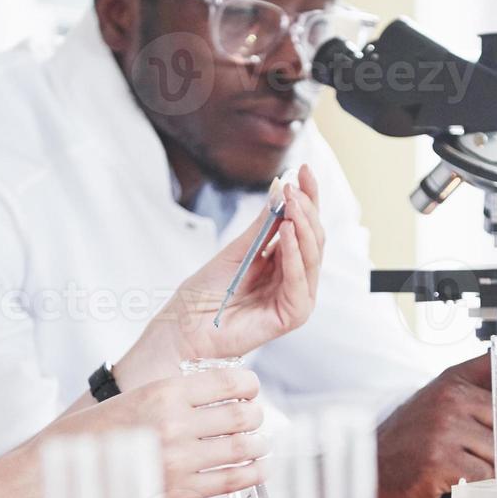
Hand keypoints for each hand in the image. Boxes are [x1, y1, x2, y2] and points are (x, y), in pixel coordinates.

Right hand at [44, 367, 267, 497]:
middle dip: (255, 415)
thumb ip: (173, 397)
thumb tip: (215, 396)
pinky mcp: (179, 492)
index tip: (251, 388)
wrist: (59, 473)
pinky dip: (252, 473)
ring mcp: (179, 460)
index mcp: (163, 393)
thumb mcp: (134, 398)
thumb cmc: (93, 434)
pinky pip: (230, 481)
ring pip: (241, 448)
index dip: (249, 384)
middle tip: (255, 416)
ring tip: (260, 442)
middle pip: (241, 415)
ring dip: (258, 443)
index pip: (227, 382)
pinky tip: (258, 468)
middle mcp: (175, 424)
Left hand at [117, 165, 323, 386]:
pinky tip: (289, 233)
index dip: (307, 197)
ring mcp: (294, 297)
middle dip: (308, 209)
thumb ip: (263, 225)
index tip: (304, 169)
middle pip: (314, 239)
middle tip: (295, 186)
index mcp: (282, 261)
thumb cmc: (204, 294)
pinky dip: (296, 255)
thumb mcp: (236, 249)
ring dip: (304, 227)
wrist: (182, 328)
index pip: (303, 225)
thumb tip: (281, 188)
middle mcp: (293, 278)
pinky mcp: (291, 316)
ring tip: (293, 203)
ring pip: (312, 257)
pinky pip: (299, 282)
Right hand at [376, 352, 496, 497]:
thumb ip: (480, 383)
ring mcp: (445, 431)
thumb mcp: (440, 396)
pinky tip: (446, 476)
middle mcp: (449, 401)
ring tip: (453, 463)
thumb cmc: (406, 436)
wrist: (370, 466)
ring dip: (480, 467)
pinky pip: (481, 476)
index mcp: (452, 383)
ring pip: (496, 454)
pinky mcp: (441, 462)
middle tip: (467, 451)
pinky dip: (469, 483)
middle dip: (493, 445)